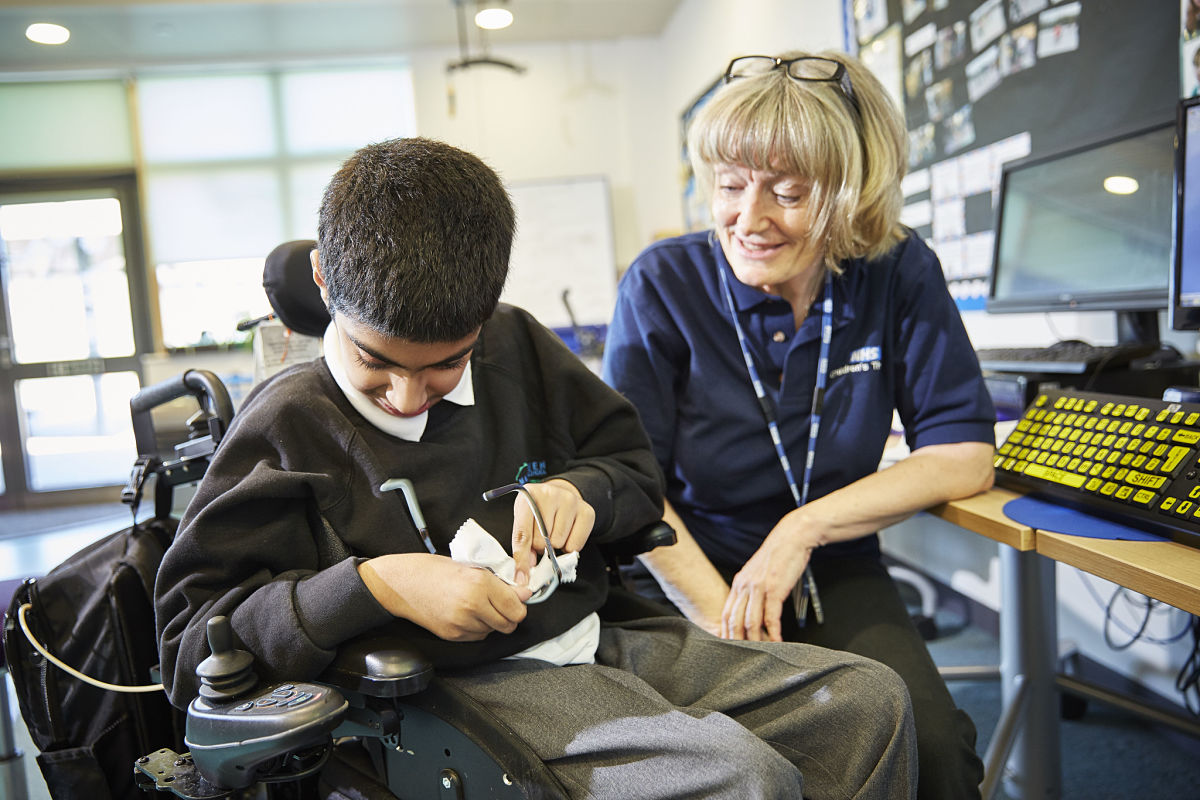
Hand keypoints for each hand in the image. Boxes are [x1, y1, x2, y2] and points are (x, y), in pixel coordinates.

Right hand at [359, 553, 531, 640]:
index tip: (516, 601)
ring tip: (478, 606)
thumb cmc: (435, 570)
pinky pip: (476, 636)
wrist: (403, 583)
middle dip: (508, 617)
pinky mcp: (452, 635)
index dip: (519, 606)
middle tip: (500, 606)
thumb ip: (500, 583)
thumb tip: (525, 593)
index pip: (516, 607)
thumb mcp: (471, 567)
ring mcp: (462, 622)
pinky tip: (465, 614)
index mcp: (481, 583)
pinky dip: (477, 628)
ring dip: (491, 622)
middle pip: (508, 624)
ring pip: (493, 631)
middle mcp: (473, 605)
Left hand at [510, 479, 594, 585]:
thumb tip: (526, 570)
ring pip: (559, 542)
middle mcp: (550, 494)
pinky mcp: (587, 511)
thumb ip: (523, 543)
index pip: (523, 534)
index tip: (521, 577)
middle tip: (542, 538)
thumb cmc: (538, 510)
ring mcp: (570, 501)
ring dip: (555, 545)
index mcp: (528, 496)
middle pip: (542, 540)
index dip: (522, 559)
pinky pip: (576, 545)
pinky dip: (570, 546)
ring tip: (554, 533)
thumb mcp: (524, 520)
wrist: (560, 494)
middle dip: (541, 546)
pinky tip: (567, 534)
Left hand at [721, 510, 816, 641]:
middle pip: (734, 620)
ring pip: (751, 622)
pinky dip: (773, 633)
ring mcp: (759, 588)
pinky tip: (777, 642)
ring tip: (760, 654)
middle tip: (741, 657)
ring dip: (755, 641)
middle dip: (737, 641)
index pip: (726, 613)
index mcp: (739, 583)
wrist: (792, 537)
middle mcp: (745, 586)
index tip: (729, 647)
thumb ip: (752, 589)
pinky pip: (770, 617)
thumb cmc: (779, 556)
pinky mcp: (775, 589)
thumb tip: (753, 609)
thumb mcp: (758, 573)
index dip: (726, 632)